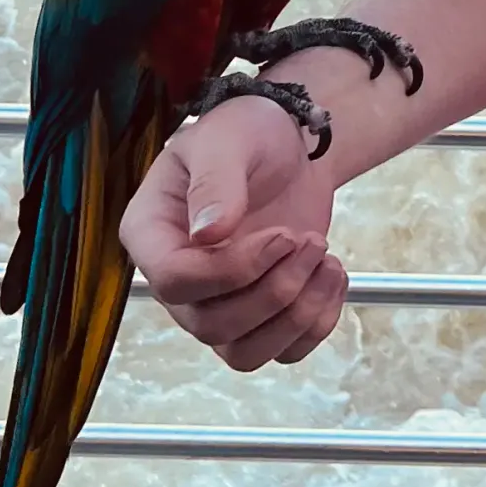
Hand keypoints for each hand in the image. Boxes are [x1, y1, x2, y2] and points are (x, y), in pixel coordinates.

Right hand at [120, 95, 347, 370]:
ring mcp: (217, 304)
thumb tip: (206, 235)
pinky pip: (284, 352)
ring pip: (245, 354)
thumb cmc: (247, 132)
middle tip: (310, 240)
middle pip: (212, 326)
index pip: (173, 281)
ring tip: (327, 260)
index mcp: (152, 235)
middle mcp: (178, 280)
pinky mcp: (261, 315)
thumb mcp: (229, 139)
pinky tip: (333, 275)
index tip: (282, 235)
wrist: (287, 145)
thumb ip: (216, 181)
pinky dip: (317, 324)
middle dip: (275, 290)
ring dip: (297, 315)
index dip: (231, 270)